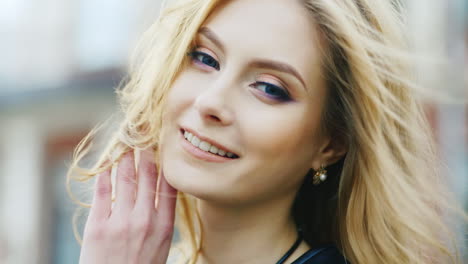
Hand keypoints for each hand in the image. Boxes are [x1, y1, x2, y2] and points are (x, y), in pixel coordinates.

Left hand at [79, 149, 176, 263]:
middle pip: (146, 176)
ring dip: (124, 158)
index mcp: (164, 225)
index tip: (161, 149)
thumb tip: (162, 191)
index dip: (164, 163)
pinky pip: (102, 191)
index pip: (167, 184)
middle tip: (142, 137)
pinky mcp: (99, 226)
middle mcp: (145, 219)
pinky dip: (105, 174)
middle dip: (144, 154)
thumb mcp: (161, 246)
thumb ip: (162, 219)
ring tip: (125, 144)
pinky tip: (106, 162)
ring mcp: (121, 222)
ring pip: (125, 179)